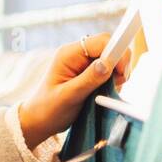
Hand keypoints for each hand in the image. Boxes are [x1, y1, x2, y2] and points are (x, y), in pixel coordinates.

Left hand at [17, 33, 130, 148]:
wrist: (40, 120)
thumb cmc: (49, 108)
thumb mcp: (69, 96)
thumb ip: (89, 79)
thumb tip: (108, 63)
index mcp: (69, 54)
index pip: (102, 41)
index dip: (116, 53)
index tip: (121, 73)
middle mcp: (78, 54)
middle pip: (110, 47)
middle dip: (119, 64)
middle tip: (118, 84)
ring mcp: (84, 63)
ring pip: (113, 59)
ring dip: (117, 74)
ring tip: (106, 91)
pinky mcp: (89, 72)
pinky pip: (110, 70)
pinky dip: (114, 80)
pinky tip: (104, 93)